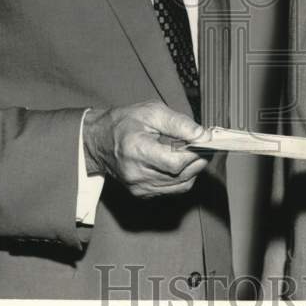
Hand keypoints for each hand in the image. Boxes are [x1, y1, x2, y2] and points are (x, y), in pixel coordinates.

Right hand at [82, 101, 208, 198]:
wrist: (99, 141)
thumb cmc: (125, 122)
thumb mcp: (152, 112)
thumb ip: (179, 123)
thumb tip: (203, 135)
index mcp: (136, 150)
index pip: (175, 162)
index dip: (195, 153)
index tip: (206, 140)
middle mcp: (136, 174)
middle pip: (181, 175)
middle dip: (198, 159)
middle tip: (205, 144)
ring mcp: (138, 187)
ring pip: (181, 185)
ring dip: (193, 169)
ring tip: (193, 151)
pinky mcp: (142, 194)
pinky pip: (172, 189)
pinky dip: (182, 176)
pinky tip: (180, 161)